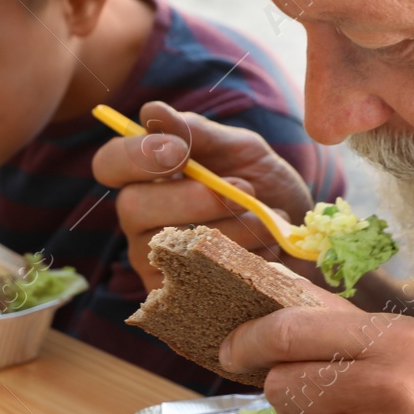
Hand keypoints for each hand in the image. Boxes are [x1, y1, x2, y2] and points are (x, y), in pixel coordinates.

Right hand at [91, 101, 315, 291]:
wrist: (304, 243)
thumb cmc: (265, 189)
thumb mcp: (241, 151)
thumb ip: (198, 133)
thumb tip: (150, 111)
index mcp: (147, 178)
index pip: (110, 164)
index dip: (135, 156)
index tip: (179, 151)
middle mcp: (140, 222)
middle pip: (133, 207)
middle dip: (192, 197)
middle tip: (242, 189)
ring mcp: (155, 263)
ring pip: (171, 245)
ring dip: (230, 229)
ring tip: (265, 221)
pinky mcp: (178, 301)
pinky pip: (197, 281)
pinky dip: (239, 262)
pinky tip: (263, 254)